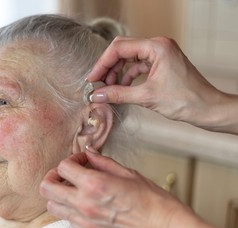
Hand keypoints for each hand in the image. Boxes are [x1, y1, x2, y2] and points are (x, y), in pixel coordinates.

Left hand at [40, 150, 191, 227]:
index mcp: (94, 185)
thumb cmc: (153, 202)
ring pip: (53, 207)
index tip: (81, 161)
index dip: (71, 160)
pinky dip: (71, 211)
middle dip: (53, 177)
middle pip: (47, 188)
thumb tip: (89, 153)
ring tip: (74, 191)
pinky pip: (69, 221)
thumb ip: (103, 162)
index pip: (63, 167)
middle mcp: (84, 204)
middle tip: (65, 175)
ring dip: (59, 195)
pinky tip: (86, 206)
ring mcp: (85, 222)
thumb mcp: (128, 173)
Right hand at [87, 36, 233, 131]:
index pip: (120, 48)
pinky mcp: (161, 64)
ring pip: (130, 59)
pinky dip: (127, 76)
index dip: (103, 63)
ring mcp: (160, 54)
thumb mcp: (146, 97)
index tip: (92, 78)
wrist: (208, 109)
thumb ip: (118, 94)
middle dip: (108, 67)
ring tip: (108, 89)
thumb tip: (97, 95)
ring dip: (117, 73)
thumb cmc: (185, 100)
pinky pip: (138, 66)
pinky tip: (121, 89)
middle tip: (97, 84)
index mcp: (156, 47)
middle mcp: (158, 46)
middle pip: (123, 51)